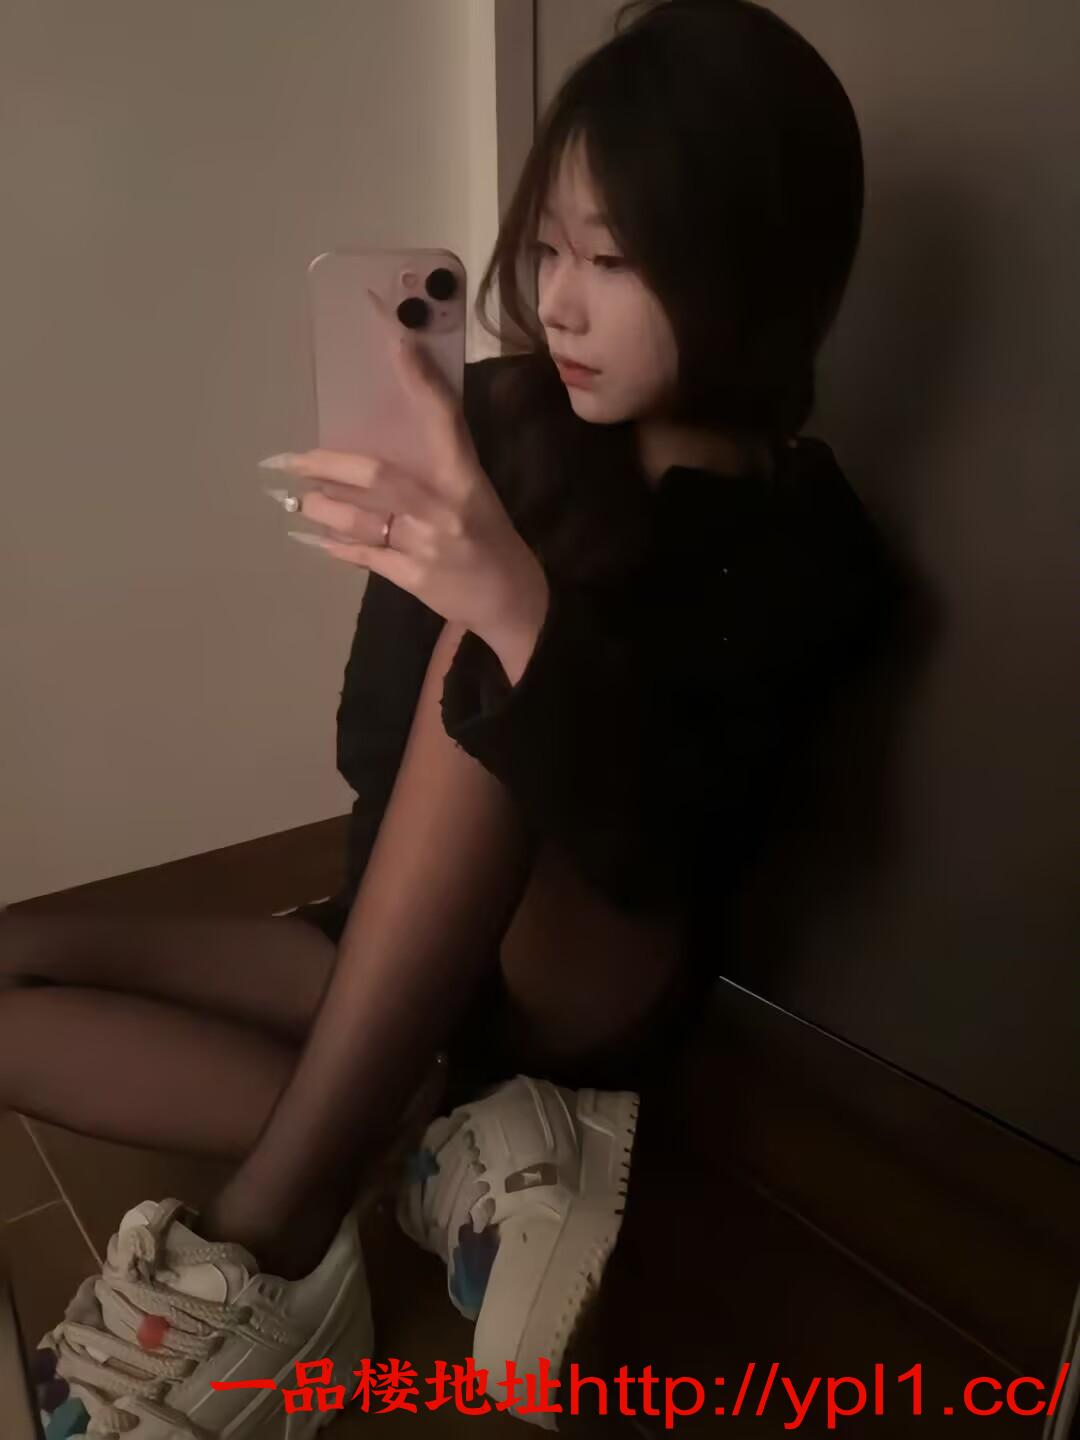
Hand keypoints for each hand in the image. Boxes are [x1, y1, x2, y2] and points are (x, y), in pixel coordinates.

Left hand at [259, 289, 548, 654]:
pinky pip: (365, 555)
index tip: (396, 340)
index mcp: (466, 477)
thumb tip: (380, 439)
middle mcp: (445, 507)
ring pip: (361, 518)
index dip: (420, 379)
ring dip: (322, 506)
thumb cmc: (490, 539)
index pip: (443, 418)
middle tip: (290, 460)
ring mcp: (426, 544)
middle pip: (379, 475)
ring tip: (297, 498)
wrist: (511, 602)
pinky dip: (337, 545)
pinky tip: (314, 537)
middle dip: (329, 465)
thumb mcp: (474, 493)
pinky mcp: (413, 578)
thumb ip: (437, 465)